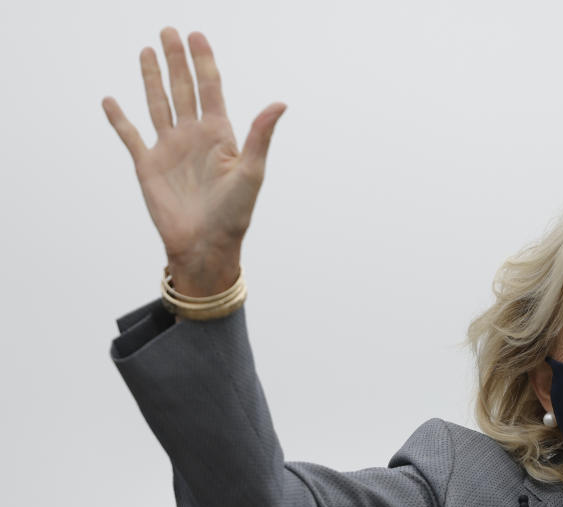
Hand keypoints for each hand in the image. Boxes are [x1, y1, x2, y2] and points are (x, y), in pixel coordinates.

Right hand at [102, 26, 285, 294]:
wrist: (206, 247)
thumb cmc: (234, 215)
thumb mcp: (251, 172)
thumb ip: (260, 136)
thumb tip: (280, 103)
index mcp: (219, 135)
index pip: (210, 89)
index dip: (203, 62)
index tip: (197, 35)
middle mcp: (193, 137)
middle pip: (183, 88)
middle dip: (176, 60)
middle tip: (168, 31)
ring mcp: (169, 149)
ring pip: (158, 104)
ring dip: (151, 78)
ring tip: (146, 51)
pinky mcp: (147, 166)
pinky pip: (130, 135)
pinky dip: (119, 118)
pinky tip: (111, 99)